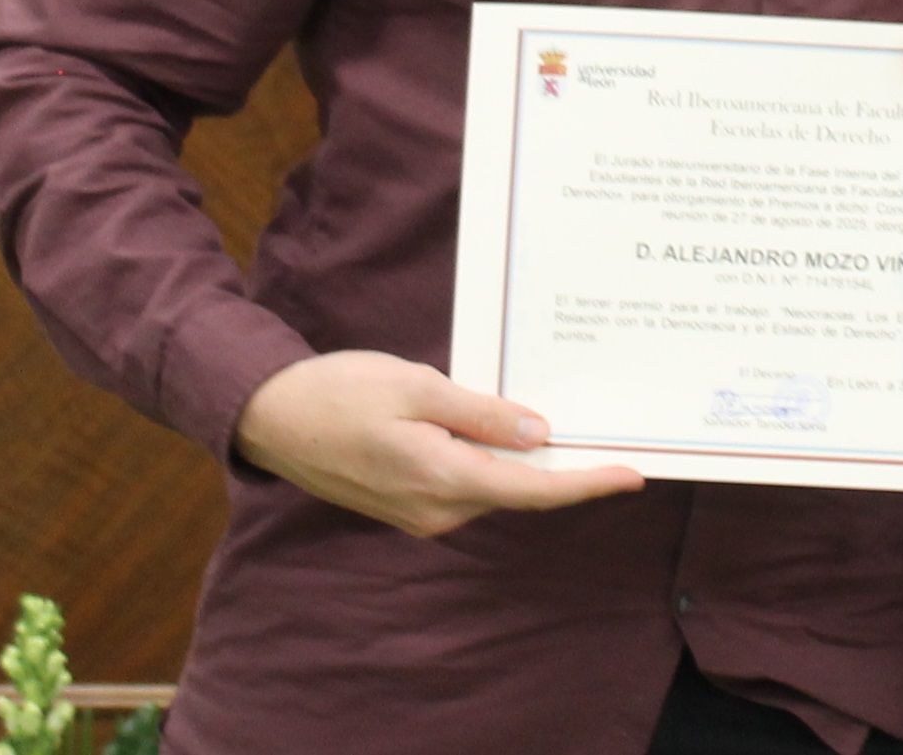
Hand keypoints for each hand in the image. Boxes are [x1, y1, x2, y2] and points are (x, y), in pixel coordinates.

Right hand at [231, 349, 643, 536]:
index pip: (533, 490)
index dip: (586, 484)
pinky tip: (504, 431)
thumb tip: (539, 436)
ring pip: (491, 486)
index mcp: (443, 480)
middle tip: (607, 433)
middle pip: (517, 490)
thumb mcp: (418, 388)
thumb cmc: (340, 392)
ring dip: (523, 461)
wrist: (271, 418)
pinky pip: (465, 484)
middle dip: (562, 466)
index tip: (631, 475)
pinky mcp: (406, 503)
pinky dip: (491, 461)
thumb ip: (482, 415)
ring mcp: (419, 513)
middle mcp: (436, 511)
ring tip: (560, 422)